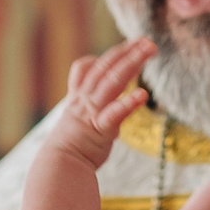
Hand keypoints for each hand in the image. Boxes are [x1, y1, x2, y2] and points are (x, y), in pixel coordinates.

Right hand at [43, 37, 154, 164]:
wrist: (59, 168)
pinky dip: (128, 102)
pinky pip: (114, 113)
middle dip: (126, 52)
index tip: (128, 46)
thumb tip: (105, 100)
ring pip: (111, 82)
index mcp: (78, 96)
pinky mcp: (99, 129)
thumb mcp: (78, 119)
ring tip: (150, 50)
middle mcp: (84, 99)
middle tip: (147, 41)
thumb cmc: (72, 146)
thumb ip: (91, 105)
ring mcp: (91, 112)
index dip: (108, 56)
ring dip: (131, 63)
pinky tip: (143, 94)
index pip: (89, 67)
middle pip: (105, 68)